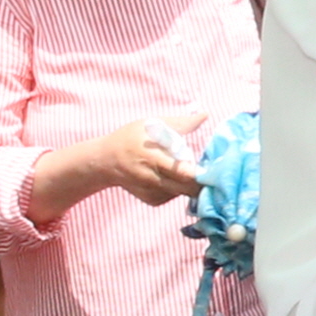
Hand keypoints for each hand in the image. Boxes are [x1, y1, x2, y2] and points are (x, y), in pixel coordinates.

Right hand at [46, 119, 200, 209]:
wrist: (105, 161)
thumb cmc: (130, 138)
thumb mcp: (151, 124)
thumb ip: (180, 123)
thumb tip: (205, 115)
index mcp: (153, 158)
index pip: (183, 172)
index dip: (200, 172)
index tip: (210, 167)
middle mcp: (152, 179)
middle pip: (187, 188)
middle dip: (200, 180)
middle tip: (204, 169)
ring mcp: (151, 192)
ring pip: (183, 192)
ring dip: (189, 182)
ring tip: (179, 167)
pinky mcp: (152, 201)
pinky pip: (174, 196)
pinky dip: (177, 187)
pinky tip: (168, 175)